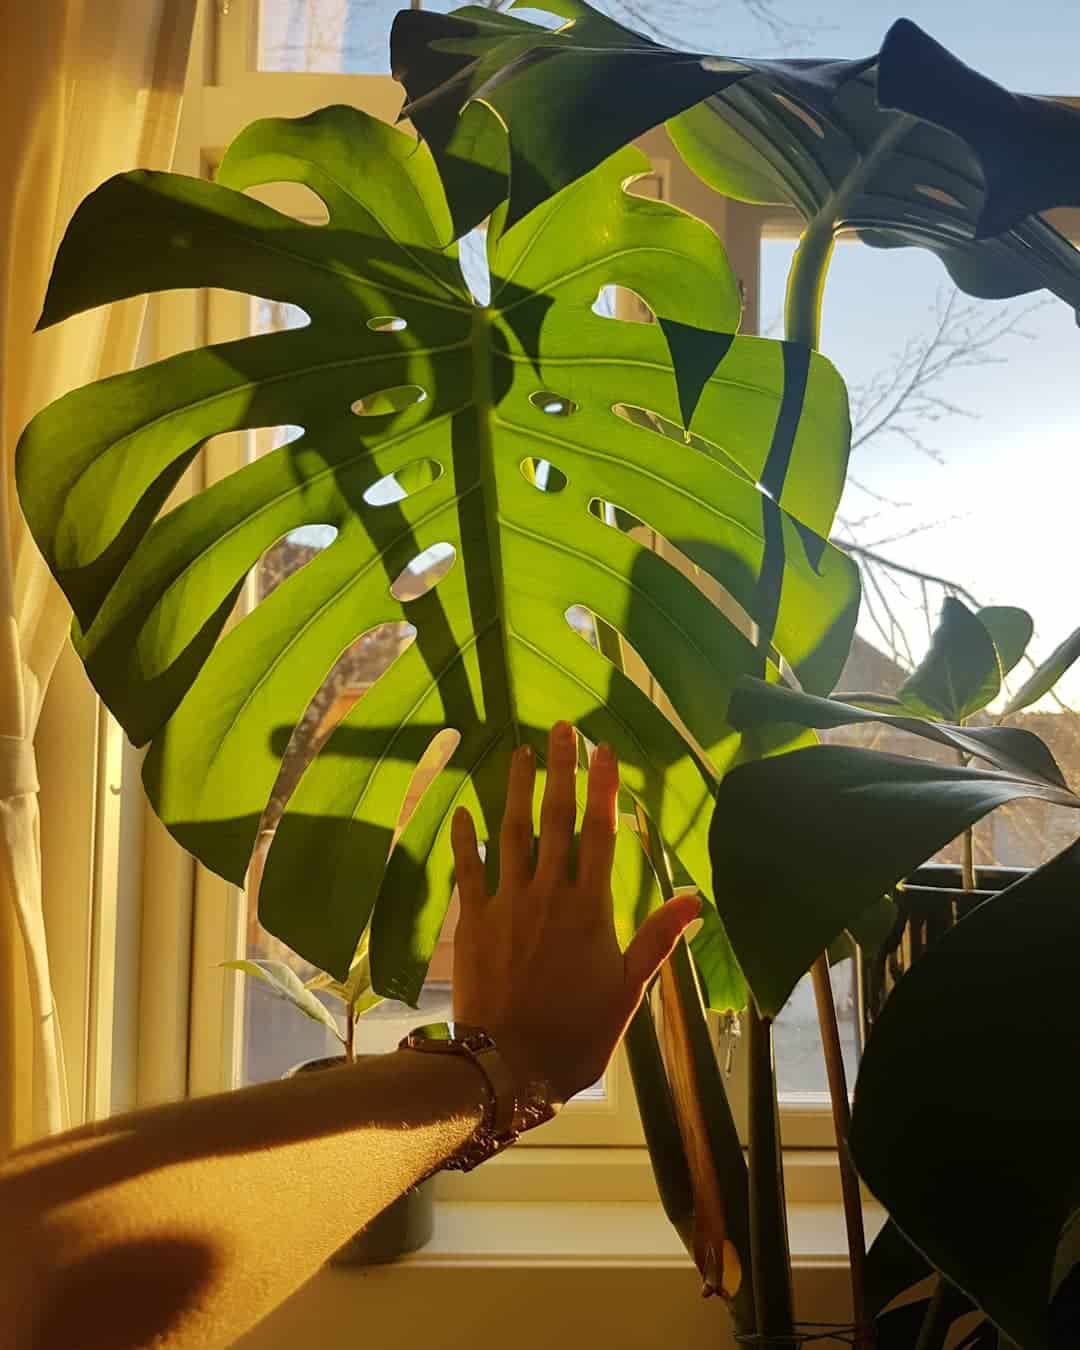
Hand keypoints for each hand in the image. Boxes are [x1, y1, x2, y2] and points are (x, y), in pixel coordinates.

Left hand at [450, 721, 699, 1104]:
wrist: (509, 1066)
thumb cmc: (577, 1033)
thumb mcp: (629, 990)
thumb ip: (657, 938)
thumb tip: (696, 900)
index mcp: (589, 909)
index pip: (599, 834)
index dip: (602, 788)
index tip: (604, 750)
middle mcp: (547, 895)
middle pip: (555, 821)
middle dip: (560, 771)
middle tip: (561, 729)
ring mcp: (506, 905)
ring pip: (511, 834)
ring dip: (516, 790)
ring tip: (519, 753)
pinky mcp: (474, 922)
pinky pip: (468, 871)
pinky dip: (464, 839)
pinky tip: (462, 811)